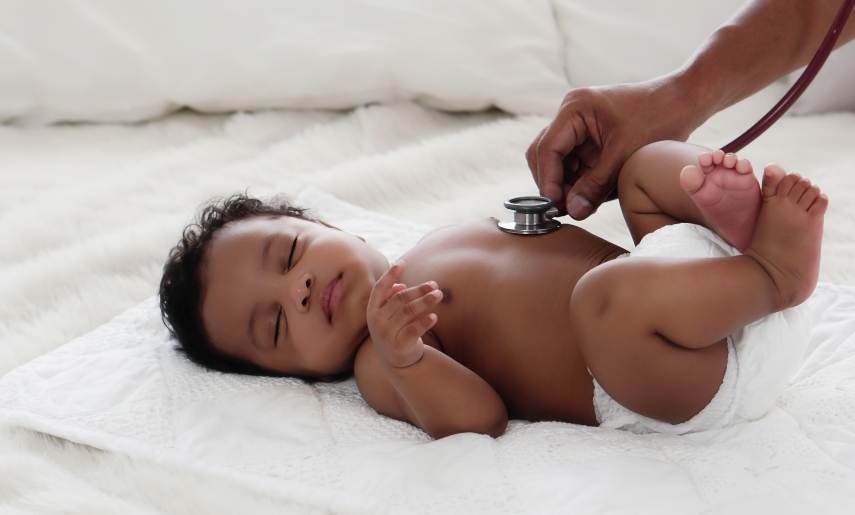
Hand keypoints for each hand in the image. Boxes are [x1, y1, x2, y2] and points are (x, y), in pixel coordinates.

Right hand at [367, 261, 442, 367]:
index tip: (402, 263)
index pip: (380, 288)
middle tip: (434, 284)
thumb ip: (393, 299)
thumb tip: (400, 286)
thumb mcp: (390, 315)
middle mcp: (376, 321)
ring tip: (439, 295)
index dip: (390, 275)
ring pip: (408, 312)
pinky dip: (425, 322)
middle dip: (418, 290)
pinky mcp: (399, 346)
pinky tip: (434, 316)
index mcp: (373, 310)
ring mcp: (387, 334)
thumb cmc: (396, 331)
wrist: (397, 363)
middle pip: (400, 299)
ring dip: (425, 301)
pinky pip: (414, 330)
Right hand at [526, 81, 694, 219]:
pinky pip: (574, 163)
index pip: (547, 149)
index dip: (548, 180)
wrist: (684, 102)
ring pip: (557, 162)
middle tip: (566, 209)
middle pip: (544, 155)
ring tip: (582, 204)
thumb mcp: (625, 155)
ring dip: (566, 184)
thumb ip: (596, 185)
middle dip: (553, 183)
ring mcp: (578, 125)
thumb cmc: (659, 118)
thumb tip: (572, 212)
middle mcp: (570, 114)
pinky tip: (592, 194)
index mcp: (575, 108)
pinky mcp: (588, 137)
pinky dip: (579, 181)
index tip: (555, 206)